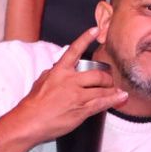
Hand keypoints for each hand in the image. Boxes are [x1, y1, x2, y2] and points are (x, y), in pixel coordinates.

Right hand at [2, 26, 127, 145]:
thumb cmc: (33, 104)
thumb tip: (58, 68)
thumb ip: (53, 73)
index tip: (96, 30)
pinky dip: (114, 100)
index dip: (86, 38)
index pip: (74, 50)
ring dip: (112, 90)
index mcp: (59, 72)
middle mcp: (70, 81)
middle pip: (97, 75)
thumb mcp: (41, 81)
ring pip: (102, 89)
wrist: (29, 121)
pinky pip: (102, 103)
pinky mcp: (81, 110)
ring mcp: (77, 96)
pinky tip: (121, 98)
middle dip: (107, 78)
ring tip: (118, 91)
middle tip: (109, 81)